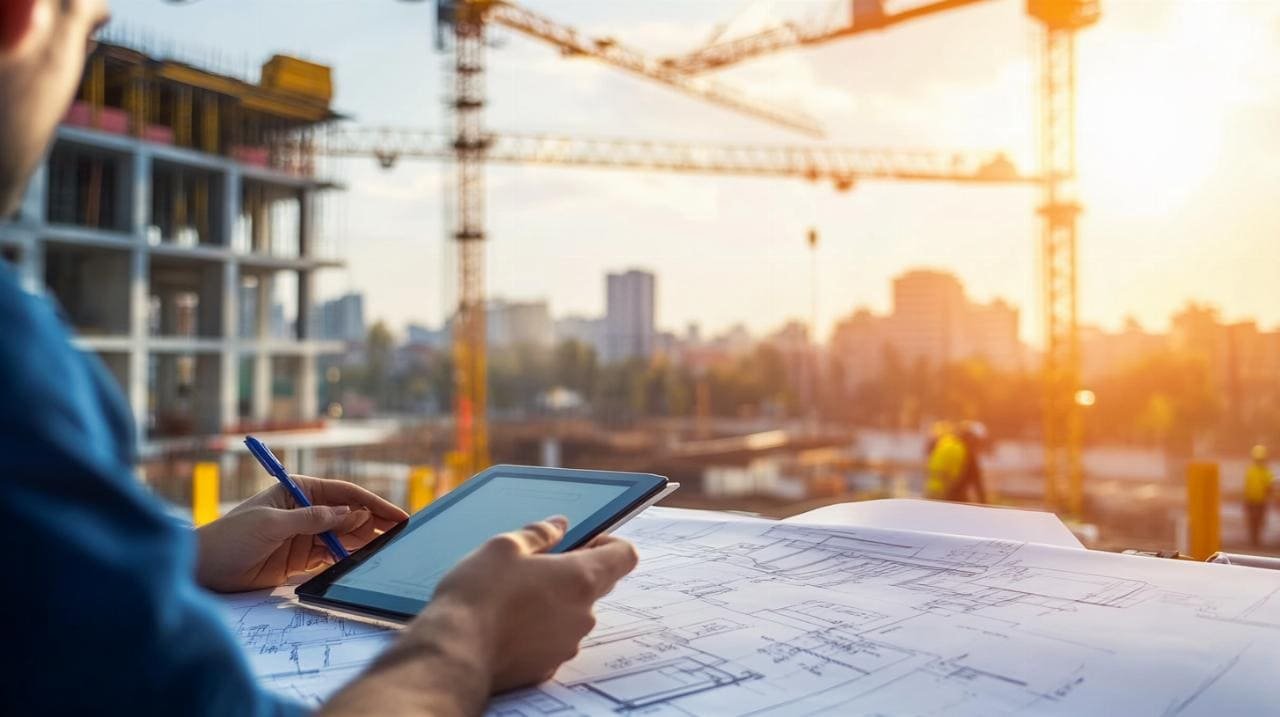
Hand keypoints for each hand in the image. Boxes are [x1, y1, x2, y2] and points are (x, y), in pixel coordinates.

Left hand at [195, 475, 407, 592]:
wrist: (203, 569)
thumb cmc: (230, 537)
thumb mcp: (271, 523)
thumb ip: (312, 519)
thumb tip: (351, 514)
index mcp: (298, 492)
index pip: (343, 494)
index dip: (371, 503)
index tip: (395, 514)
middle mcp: (306, 511)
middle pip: (348, 514)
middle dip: (374, 522)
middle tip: (400, 532)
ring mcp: (305, 536)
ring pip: (344, 536)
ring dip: (364, 540)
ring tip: (388, 546)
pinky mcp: (301, 559)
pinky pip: (332, 556)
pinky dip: (348, 557)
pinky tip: (364, 559)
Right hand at [320, 517, 638, 715]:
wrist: (456, 651)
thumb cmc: (479, 594)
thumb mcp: (503, 547)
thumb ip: (538, 533)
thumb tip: (559, 526)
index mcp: (581, 578)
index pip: (624, 555)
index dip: (609, 543)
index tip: (585, 540)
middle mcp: (584, 614)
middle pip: (596, 585)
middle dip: (572, 572)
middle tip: (535, 566)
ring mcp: (568, 644)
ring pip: (572, 613)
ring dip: (554, 602)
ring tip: (514, 597)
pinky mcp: (548, 666)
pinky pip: (553, 639)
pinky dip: (539, 629)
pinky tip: (508, 624)